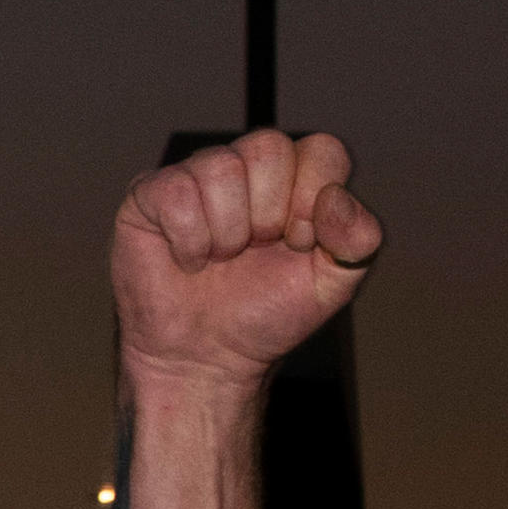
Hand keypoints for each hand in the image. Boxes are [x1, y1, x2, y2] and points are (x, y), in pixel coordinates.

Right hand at [114, 129, 378, 387]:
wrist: (206, 361)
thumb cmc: (264, 317)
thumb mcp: (332, 285)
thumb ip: (358, 239)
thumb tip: (336, 196)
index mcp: (295, 179)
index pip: (322, 149)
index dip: (313, 197)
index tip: (299, 243)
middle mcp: (245, 168)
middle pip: (269, 147)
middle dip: (268, 215)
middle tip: (254, 253)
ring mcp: (195, 177)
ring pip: (221, 167)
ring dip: (228, 232)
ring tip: (220, 260)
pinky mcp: (149, 196)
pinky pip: (176, 192)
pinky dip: (189, 240)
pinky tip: (189, 261)